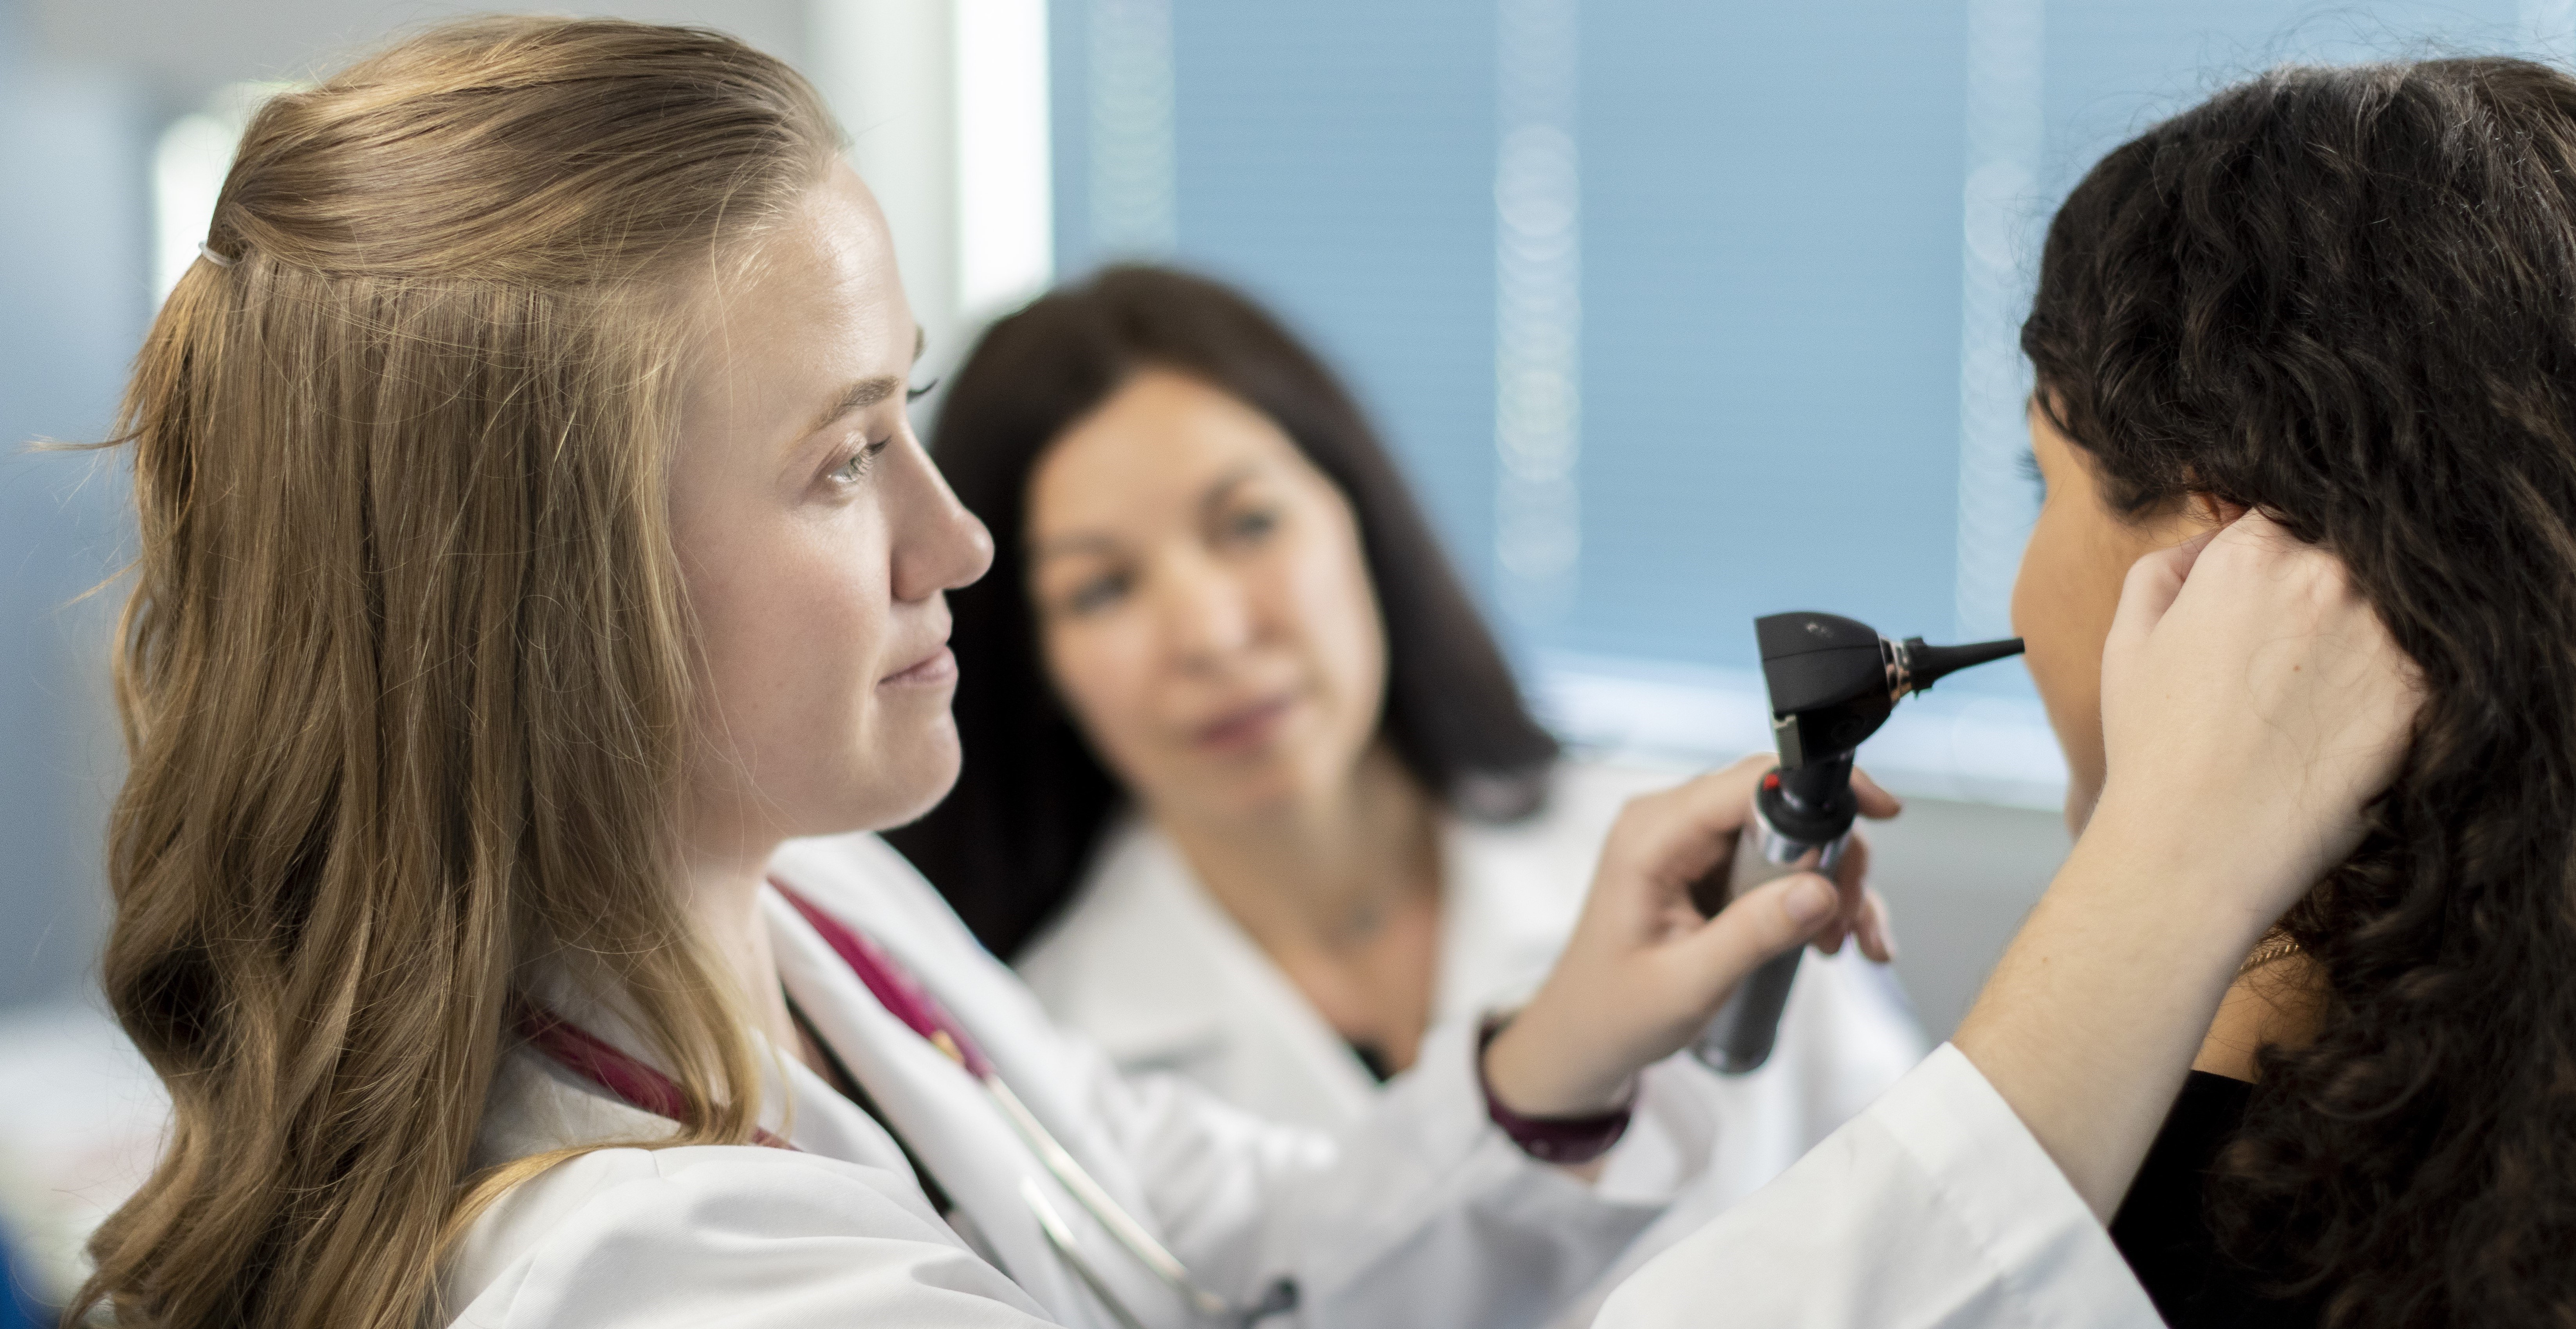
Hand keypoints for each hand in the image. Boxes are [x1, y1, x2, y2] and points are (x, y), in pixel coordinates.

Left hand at [1483, 755, 1898, 1117]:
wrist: (1583, 1038)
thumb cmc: (1615, 1013)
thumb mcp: (1686, 984)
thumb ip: (1752, 934)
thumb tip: (1820, 890)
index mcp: (1652, 835)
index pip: (1749, 782)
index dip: (1819, 788)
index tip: (1882, 812)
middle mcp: (1671, 825)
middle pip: (1781, 806)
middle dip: (1833, 861)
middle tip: (1849, 923)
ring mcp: (1691, 845)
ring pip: (1790, 838)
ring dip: (1831, 888)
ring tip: (1845, 945)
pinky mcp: (1709, 868)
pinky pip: (1777, 865)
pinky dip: (1813, 900)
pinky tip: (1837, 942)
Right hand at [2090, 510, 2422, 928]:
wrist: (2198, 845)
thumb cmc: (2156, 747)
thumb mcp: (2129, 639)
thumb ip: (2169, 566)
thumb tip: (2215, 541)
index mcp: (2250, 555)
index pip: (2289, 516)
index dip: (2278, 552)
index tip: (2269, 598)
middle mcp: (2324, 576)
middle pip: (2348, 551)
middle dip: (2325, 589)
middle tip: (2295, 650)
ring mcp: (2381, 631)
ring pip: (2395, 600)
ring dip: (2368, 629)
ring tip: (2323, 688)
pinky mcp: (2420, 689)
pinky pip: (2426, 658)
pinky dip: (2399, 677)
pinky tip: (2352, 716)